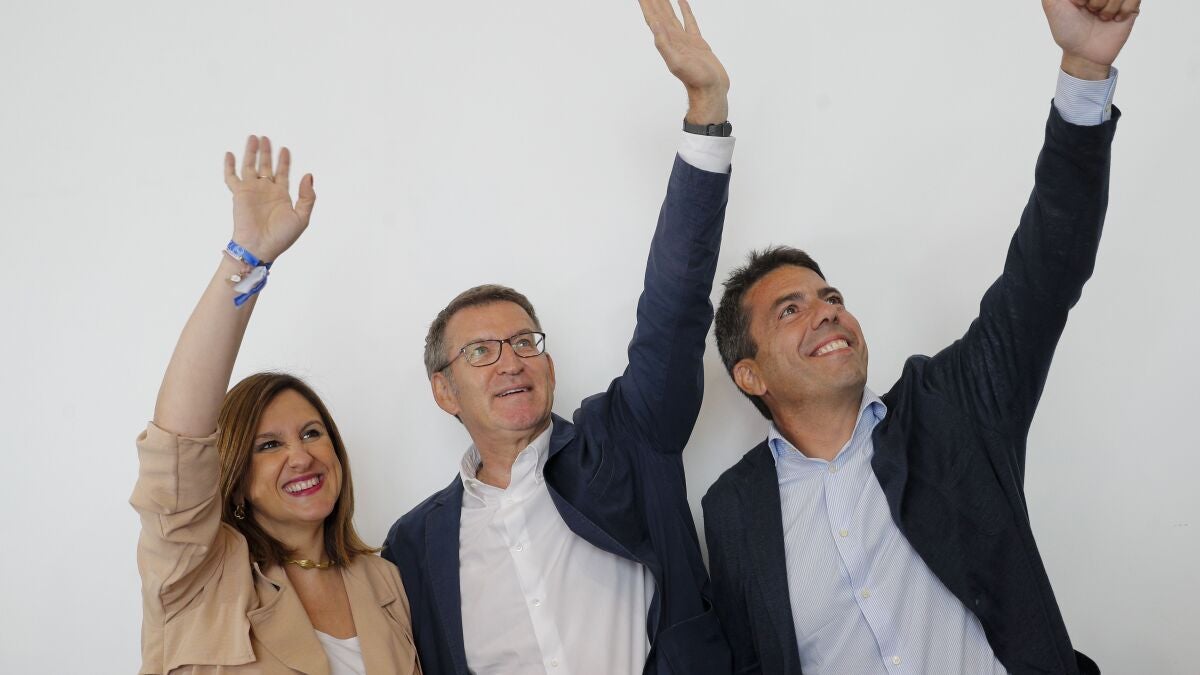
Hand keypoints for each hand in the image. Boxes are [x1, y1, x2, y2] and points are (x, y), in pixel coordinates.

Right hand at [223, 135, 315, 261]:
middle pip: (266, 166)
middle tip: (266, 138)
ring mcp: (252, 191)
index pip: (283, 173)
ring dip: (251, 152)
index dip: (284, 161)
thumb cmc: (281, 237)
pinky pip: (232, 177)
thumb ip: (307, 197)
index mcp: (281, 196)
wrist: (259, 247)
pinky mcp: (239, 194)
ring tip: (253, 138)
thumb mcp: (302, 217)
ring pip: (250, 166)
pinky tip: (230, 154)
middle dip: (266, 152)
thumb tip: (308, 175)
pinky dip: (229, 166)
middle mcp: (266, 191)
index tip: (285, 149)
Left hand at [638, 0, 729, 123]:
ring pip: (671, 14)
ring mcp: (685, 39)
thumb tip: (654, 25)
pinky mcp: (697, 42)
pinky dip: (684, 9)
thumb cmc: (696, 80)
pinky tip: (681, 0)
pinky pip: (689, 20)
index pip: (653, 18)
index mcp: (667, 41)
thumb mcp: (677, 63)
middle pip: (659, 13)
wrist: (712, 91)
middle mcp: (673, 38)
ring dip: (664, 2)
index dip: (646, 5)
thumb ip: (664, 44)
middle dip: (653, 1)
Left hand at [1043, 0, 1140, 78]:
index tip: (1078, 5)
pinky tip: (1115, 20)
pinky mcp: (1132, 4)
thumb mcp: (1052, 4)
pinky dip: (1124, 10)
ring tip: (1102, 18)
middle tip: (1091, 13)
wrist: (1085, 54)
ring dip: (1109, 8)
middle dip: (1097, 1)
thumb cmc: (1067, 31)